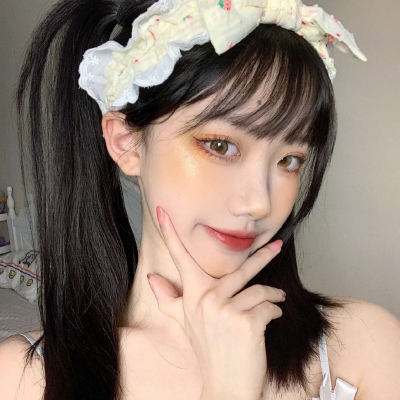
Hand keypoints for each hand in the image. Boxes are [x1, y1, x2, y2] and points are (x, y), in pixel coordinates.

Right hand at [147, 206, 284, 399]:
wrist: (225, 387)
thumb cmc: (209, 351)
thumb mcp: (186, 324)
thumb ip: (170, 299)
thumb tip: (152, 278)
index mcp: (192, 297)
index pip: (180, 260)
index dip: (170, 234)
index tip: (162, 212)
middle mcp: (205, 300)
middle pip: (239, 269)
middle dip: (263, 255)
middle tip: (278, 243)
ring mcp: (226, 311)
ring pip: (259, 290)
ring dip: (273, 296)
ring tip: (277, 299)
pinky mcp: (247, 322)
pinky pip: (269, 306)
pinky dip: (274, 312)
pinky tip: (269, 321)